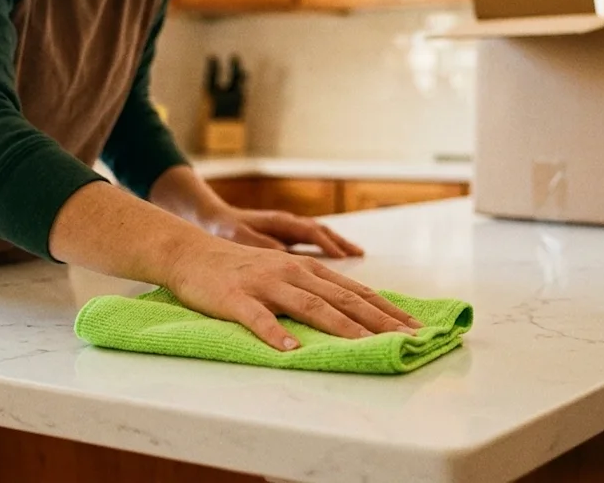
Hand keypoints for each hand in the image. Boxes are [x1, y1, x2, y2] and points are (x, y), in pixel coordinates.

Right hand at [163, 236, 421, 350]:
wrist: (189, 253)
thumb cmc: (237, 270)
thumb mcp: (281, 274)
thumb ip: (311, 289)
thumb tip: (349, 312)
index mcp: (305, 270)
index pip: (355, 291)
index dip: (386, 310)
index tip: (414, 327)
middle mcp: (291, 273)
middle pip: (341, 299)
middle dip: (378, 320)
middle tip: (407, 338)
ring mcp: (264, 285)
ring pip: (309, 306)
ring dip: (340, 327)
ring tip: (366, 344)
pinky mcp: (235, 298)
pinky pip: (258, 318)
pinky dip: (276, 334)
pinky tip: (291, 350)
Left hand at [199, 206, 364, 258]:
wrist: (210, 218)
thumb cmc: (224, 228)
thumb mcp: (238, 235)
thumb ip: (260, 242)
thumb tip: (284, 252)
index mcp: (279, 222)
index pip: (310, 232)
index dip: (328, 244)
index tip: (345, 257)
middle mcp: (287, 223)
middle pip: (322, 232)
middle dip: (342, 243)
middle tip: (361, 255)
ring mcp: (287, 230)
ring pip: (319, 235)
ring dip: (338, 244)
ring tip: (357, 255)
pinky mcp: (284, 238)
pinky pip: (311, 242)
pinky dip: (326, 248)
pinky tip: (336, 259)